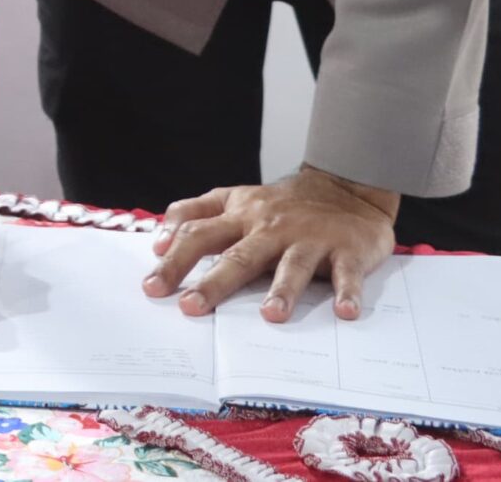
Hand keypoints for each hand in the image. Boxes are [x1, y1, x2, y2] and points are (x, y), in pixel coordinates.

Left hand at [145, 166, 400, 321]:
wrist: (345, 185)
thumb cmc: (281, 203)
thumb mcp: (234, 198)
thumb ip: (194, 213)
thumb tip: (158, 243)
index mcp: (241, 216)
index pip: (199, 235)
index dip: (174, 259)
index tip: (153, 286)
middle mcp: (271, 228)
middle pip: (239, 256)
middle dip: (214, 282)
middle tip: (191, 307)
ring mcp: (310, 239)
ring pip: (292, 266)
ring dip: (282, 290)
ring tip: (271, 315)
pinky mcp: (347, 250)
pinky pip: (346, 274)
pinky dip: (347, 292)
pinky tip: (344, 312)